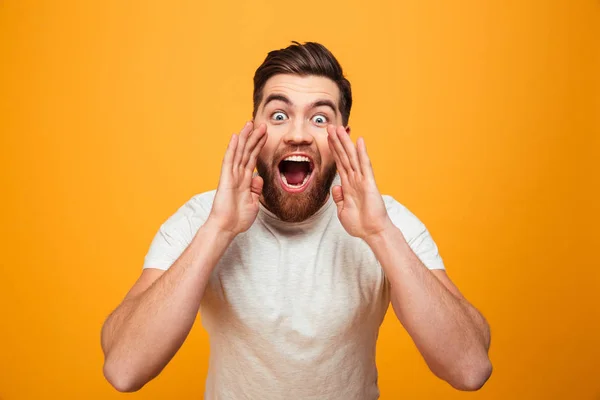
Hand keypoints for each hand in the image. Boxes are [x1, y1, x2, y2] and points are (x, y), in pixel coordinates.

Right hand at [208, 122, 267, 235]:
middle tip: (262, 124)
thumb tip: (258, 176)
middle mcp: (238, 175)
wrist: (227, 228)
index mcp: (245, 180)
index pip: (253, 158)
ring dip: (245, 137)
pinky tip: (235, 136)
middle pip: (247, 151)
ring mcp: (231, 175)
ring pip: (239, 152)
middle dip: (254, 137)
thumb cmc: (238, 218)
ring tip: (250, 124)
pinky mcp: (225, 178)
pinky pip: (229, 160)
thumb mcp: (254, 202)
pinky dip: (232, 148)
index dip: (259, 146)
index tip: (266, 135)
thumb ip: (256, 189)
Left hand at [327, 125, 392, 240]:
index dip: (333, 150)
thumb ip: (339, 199)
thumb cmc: (360, 224)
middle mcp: (355, 179)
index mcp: (347, 186)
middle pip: (344, 156)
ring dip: (345, 142)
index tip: (327, 138)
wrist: (372, 232)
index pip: (339, 163)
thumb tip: (336, 188)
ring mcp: (362, 180)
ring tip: (340, 128)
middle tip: (330, 126)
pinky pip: (365, 165)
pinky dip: (362, 153)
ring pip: (352, 157)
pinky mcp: (369, 183)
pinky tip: (359, 141)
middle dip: (337, 141)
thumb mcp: (342, 211)